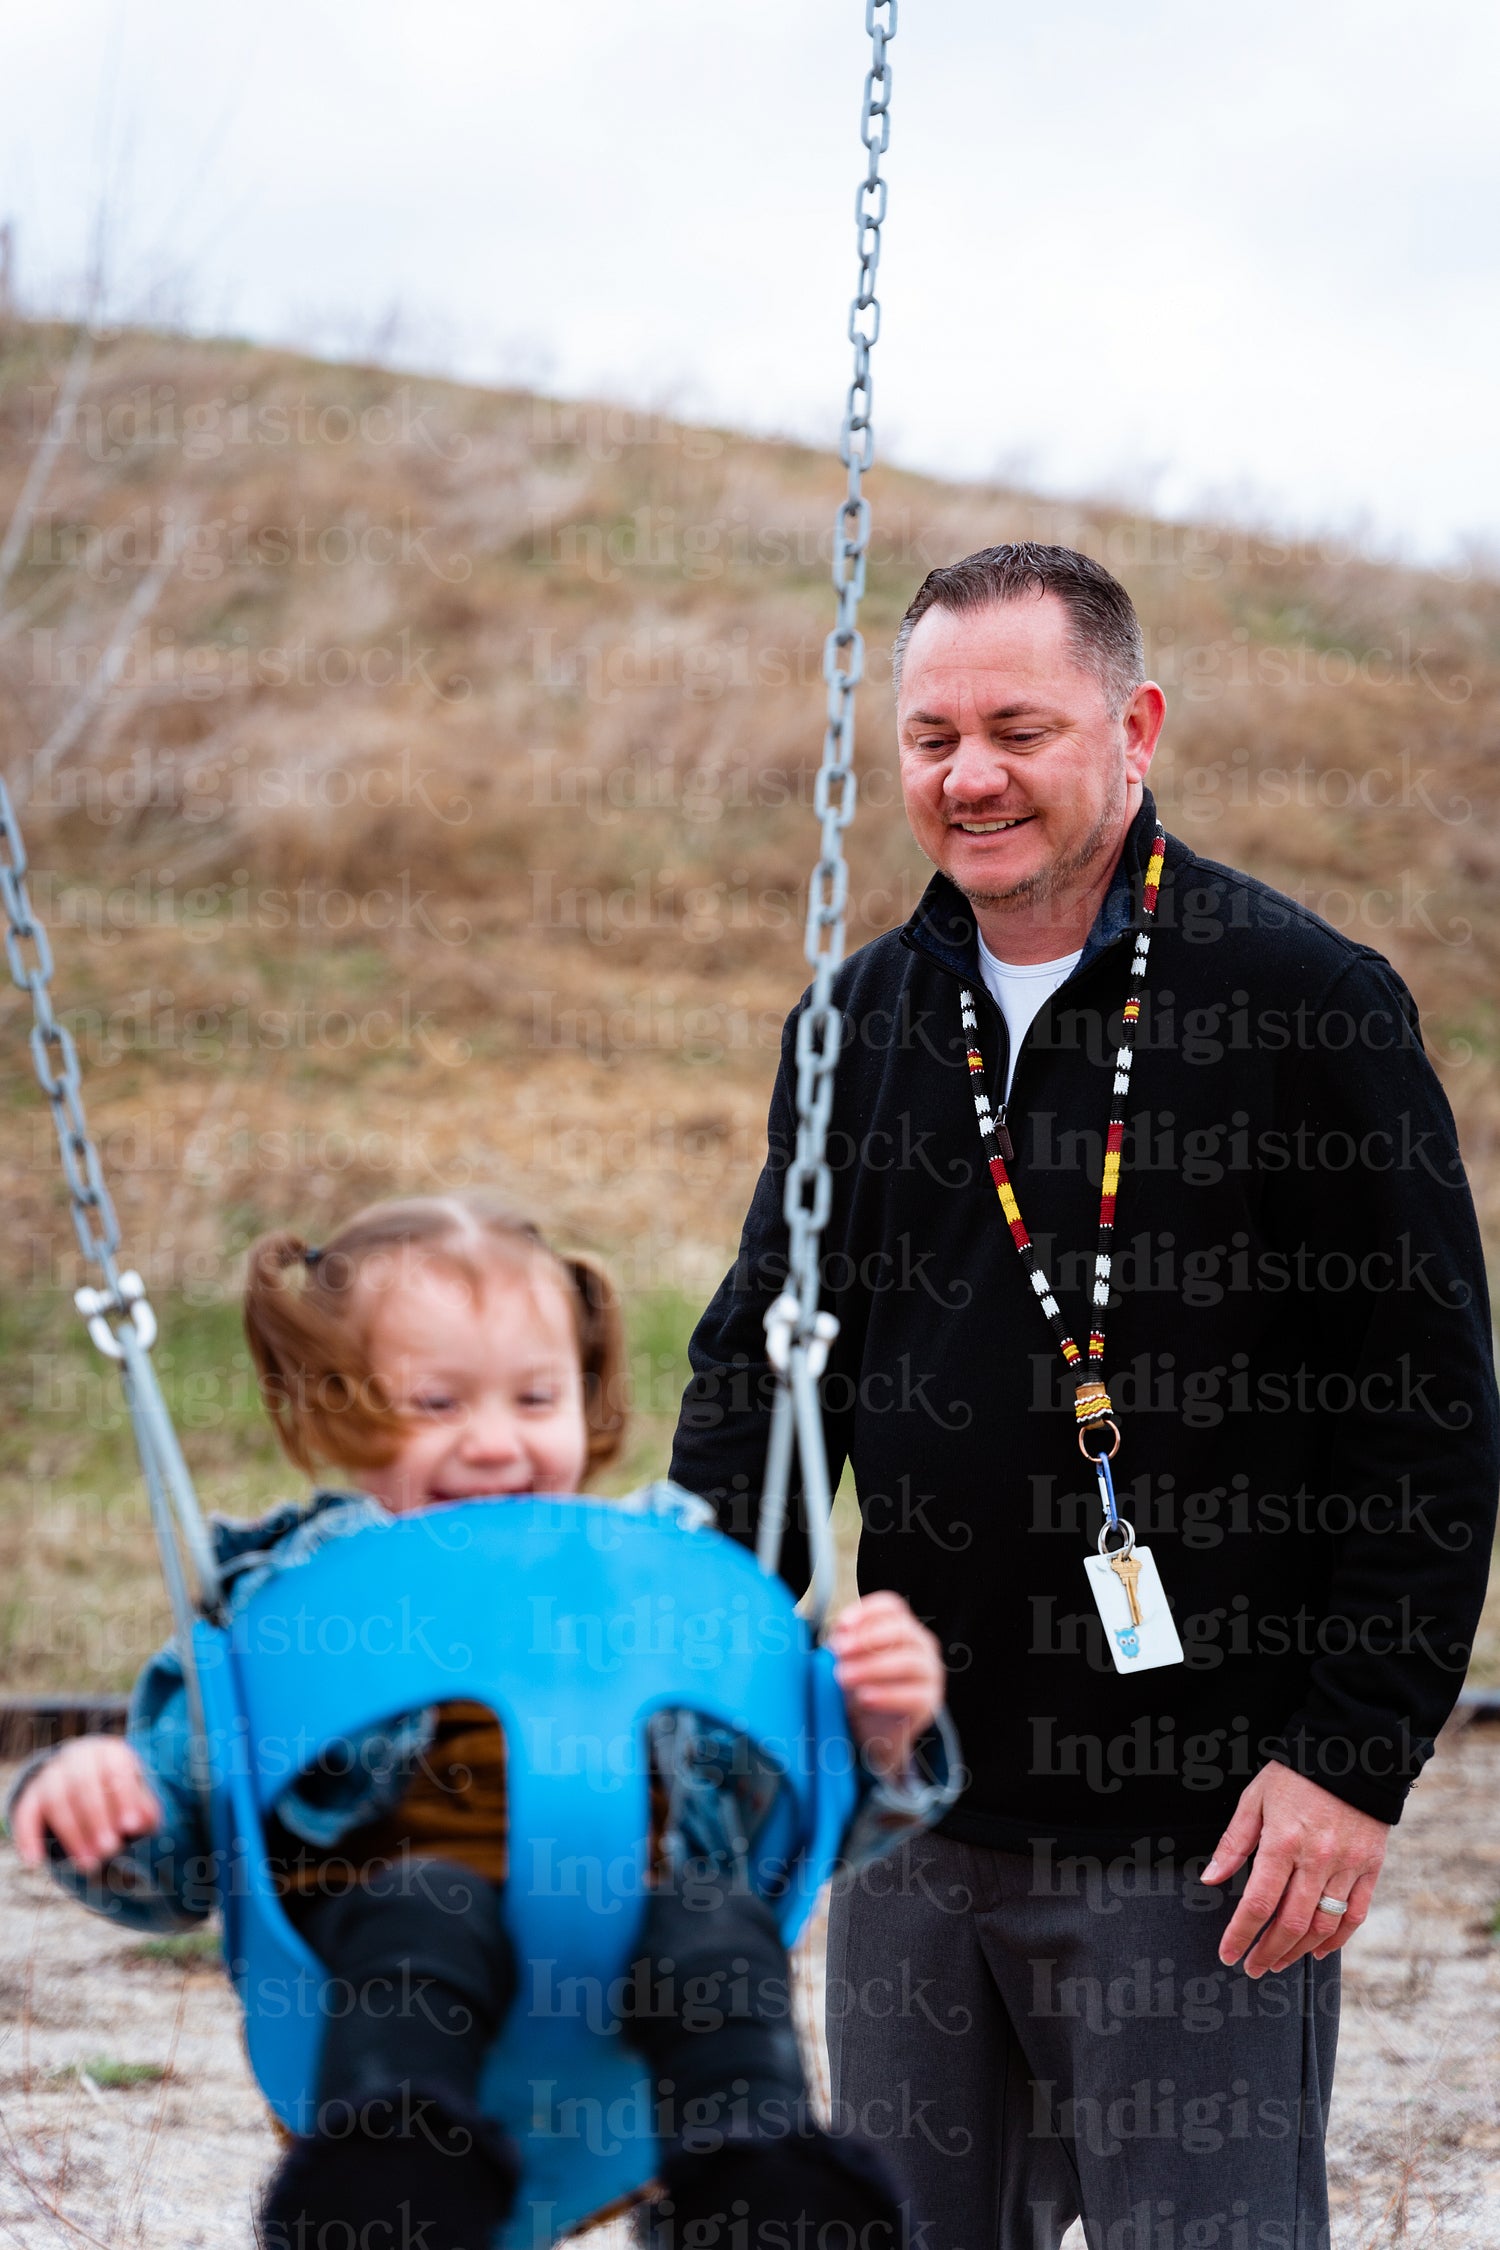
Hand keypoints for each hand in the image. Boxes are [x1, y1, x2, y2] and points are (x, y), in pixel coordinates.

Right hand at [10, 1737, 161, 1873]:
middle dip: (97, 1819)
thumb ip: (143, 1809)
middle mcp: (78, 1757)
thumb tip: (141, 1823)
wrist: (87, 1778)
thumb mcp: (137, 1796)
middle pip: (84, 1784)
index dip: (124, 1797)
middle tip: (109, 1850)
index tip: (132, 1827)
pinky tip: (35, 1861)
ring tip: (89, 1864)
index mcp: (110, 1752)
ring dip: (72, 1834)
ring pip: (56, 1800)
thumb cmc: (120, 1792)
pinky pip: (26, 1813)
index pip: (116, 1769)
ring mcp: (52, 1773)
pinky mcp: (32, 1793)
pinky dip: (27, 1837)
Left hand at [827, 1591, 944, 1780]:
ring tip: (844, 1677)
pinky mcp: (929, 1702)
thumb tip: (839, 1635)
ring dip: (872, 1667)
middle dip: (867, 1638)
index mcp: (902, 1627)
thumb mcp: (849, 1660)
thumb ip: (845, 1643)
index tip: (842, 1624)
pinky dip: (887, 1695)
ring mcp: (929, 1673)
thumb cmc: (862, 1684)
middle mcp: (921, 1645)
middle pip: (901, 1630)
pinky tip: (864, 1697)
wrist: (874, 1727)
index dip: (866, 1611)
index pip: (891, 1607)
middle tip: (839, 1651)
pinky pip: (914, 1695)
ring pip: (908, 1661)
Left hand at [1202, 1761, 1388, 1976]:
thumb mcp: (1254, 1799)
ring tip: (1279, 1962)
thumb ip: (1234, 1843)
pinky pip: (1355, 1913)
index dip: (1241, 1934)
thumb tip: (1211, 1879)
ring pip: (1323, 1924)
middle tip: (1252, 1968)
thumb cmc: (1295, 1774)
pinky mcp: (1370, 1867)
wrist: (1350, 1753)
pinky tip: (1319, 1950)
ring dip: (1299, 1951)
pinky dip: (1338, 1938)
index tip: (1228, 1954)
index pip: (1258, 1903)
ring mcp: (1347, 1866)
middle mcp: (1317, 1859)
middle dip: (1268, 1952)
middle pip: (1291, 1922)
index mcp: (1283, 1842)